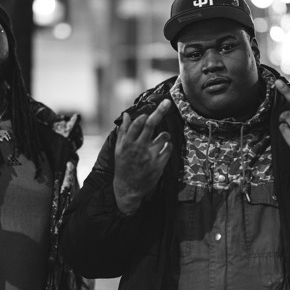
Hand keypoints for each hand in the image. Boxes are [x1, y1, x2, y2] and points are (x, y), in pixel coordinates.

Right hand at [113, 99, 172, 213]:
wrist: (128, 187)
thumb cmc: (123, 165)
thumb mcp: (119, 148)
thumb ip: (124, 130)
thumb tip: (126, 114)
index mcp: (127, 143)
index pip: (137, 123)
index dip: (144, 116)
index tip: (147, 115)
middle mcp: (139, 148)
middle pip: (151, 125)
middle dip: (160, 111)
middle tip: (167, 102)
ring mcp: (150, 156)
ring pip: (164, 136)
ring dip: (164, 135)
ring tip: (160, 140)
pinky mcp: (159, 165)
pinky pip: (169, 148)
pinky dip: (168, 146)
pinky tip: (162, 150)